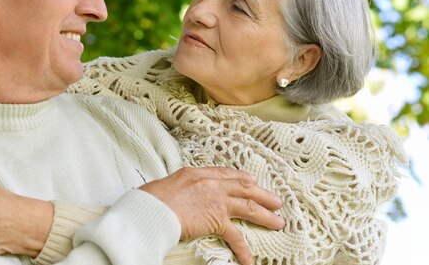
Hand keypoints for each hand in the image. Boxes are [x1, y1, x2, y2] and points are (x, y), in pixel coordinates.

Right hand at [140, 166, 284, 264]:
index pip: (226, 173)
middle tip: (276, 201)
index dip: (242, 179)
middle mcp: (210, 183)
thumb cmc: (151, 199)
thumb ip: (182, 188)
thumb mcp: (167, 185)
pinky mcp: (216, 220)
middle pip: (244, 187)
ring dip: (266, 216)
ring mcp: (216, 200)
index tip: (252, 181)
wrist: (151, 209)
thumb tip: (182, 196)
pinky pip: (236, 236)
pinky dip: (244, 249)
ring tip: (278, 222)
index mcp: (197, 173)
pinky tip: (249, 259)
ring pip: (249, 207)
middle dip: (262, 194)